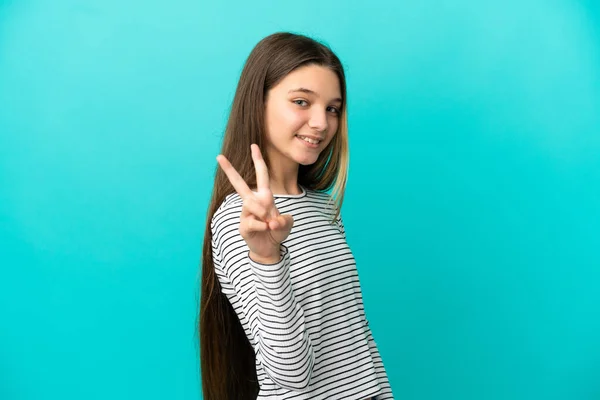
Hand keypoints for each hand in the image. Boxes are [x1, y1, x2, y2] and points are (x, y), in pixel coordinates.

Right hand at [216, 144, 294, 261]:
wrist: (270, 248)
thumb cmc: (277, 231)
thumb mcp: (287, 224)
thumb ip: (284, 220)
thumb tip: (271, 221)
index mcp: (264, 196)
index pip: (262, 175)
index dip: (258, 160)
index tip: (254, 145)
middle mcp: (252, 202)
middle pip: (239, 184)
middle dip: (229, 170)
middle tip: (219, 156)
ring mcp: (245, 213)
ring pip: (251, 204)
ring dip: (263, 212)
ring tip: (270, 223)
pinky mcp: (243, 225)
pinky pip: (252, 221)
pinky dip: (263, 226)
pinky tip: (266, 230)